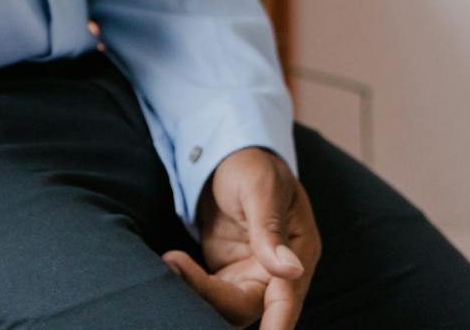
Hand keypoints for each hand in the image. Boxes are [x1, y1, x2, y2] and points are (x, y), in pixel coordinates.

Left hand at [162, 147, 318, 329]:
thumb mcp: (259, 187)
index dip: (278, 324)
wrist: (229, 156)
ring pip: (228, 306)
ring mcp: (252, 274)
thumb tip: (290, 270)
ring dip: (197, 291)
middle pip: (250, 307)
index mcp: (299, 250)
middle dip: (212, 296)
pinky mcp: (229, 273)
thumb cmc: (251, 164)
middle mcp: (278, 270)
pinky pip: (212, 294)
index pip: (288, 296)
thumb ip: (269, 229)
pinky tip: (172, 263)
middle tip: (176, 264)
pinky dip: (191, 285)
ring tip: (170, 260)